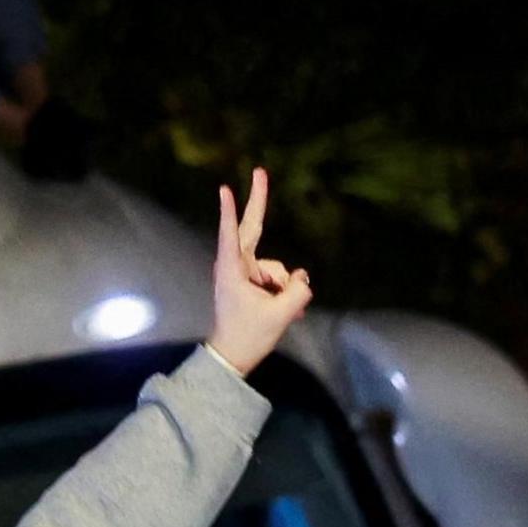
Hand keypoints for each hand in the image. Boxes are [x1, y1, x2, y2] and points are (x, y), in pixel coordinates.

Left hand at [207, 169, 313, 376]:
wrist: (232, 356)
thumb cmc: (249, 334)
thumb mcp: (281, 314)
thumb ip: (298, 290)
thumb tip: (302, 276)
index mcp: (233, 270)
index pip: (232, 234)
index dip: (231, 210)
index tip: (224, 188)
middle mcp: (236, 265)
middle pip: (251, 228)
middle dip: (258, 200)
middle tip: (260, 170)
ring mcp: (244, 273)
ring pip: (276, 267)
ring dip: (284, 287)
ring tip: (277, 312)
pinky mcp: (251, 282)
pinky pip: (276, 279)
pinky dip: (283, 293)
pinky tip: (282, 313)